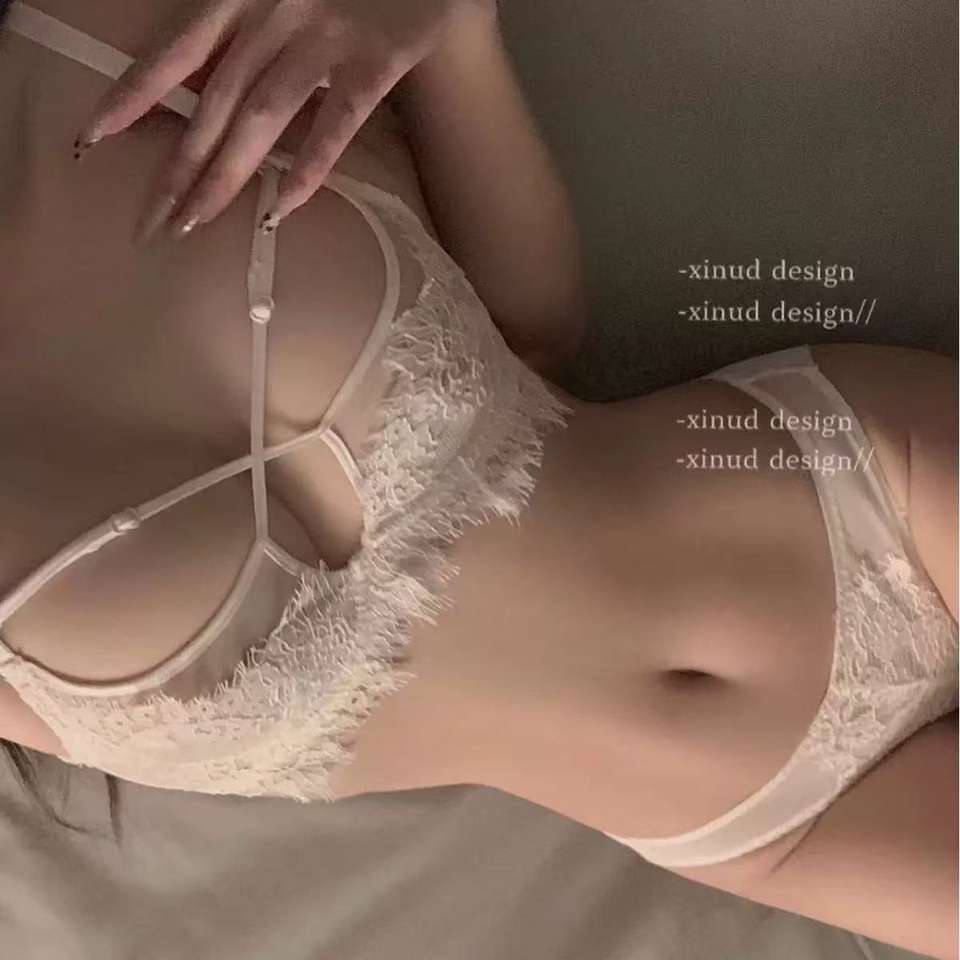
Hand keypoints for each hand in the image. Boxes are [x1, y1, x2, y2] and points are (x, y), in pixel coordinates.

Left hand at [78, 0, 480, 238]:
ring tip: (196, 221)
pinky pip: (338, 119)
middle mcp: (275, 14)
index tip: (94, 139)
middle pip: (215, 101)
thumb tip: (219, 75)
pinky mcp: (376, 58)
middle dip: (180, 163)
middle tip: (152, 221)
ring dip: (228, 171)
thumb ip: (251, 20)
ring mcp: (325, 37)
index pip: (177, 53)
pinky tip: (285, 210)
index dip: (134, 95)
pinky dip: (312, 164)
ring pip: (264, 114)